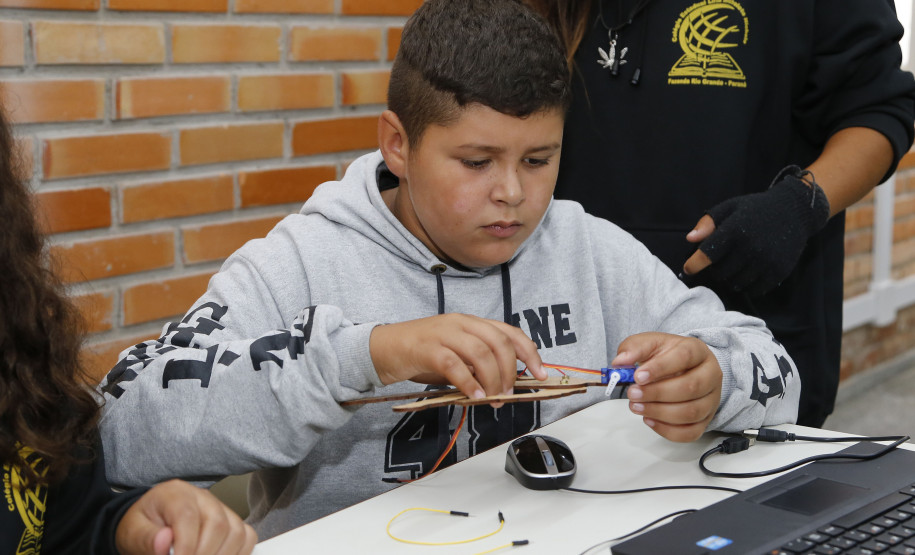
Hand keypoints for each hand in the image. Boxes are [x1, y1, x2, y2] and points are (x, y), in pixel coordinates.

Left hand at [115, 479, 256, 554]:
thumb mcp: (132, 532)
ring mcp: (221, 508)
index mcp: (175, 494)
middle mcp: (203, 498)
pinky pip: (247, 537)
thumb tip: (164, 541)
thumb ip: (146, 538)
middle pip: (217, 524)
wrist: (150, 523)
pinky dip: (238, 553)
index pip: (188, 517)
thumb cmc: (142, 526)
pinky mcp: (232, 521)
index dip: (186, 546)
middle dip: (205, 554)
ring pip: (236, 532)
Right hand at [370, 314, 545, 405]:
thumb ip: (477, 365)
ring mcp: (443, 333)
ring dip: (492, 379)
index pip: (509, 332)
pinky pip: (454, 364)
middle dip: (510, 371)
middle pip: (499, 342)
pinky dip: (469, 383)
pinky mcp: (427, 348)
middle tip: (508, 394)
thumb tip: (505, 386)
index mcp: (471, 322)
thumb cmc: (420, 354)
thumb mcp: (455, 355)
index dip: (529, 353)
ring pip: (481, 352)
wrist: (382, 349)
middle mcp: (461, 323)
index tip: (540, 374)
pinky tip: (474, 397)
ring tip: (492, 399)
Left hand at [612, 332, 721, 441]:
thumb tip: (620, 362)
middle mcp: (711, 374)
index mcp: (698, 350)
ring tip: (636, 406)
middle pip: (691, 387)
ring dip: (660, 412)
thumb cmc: (666, 356)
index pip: (684, 357)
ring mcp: (711, 399)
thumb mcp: (649, 344)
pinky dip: (667, 430)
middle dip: (657, 393)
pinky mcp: (706, 420)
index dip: (660, 368)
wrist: (684, 368)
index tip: (637, 376)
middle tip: (633, 394)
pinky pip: (690, 432)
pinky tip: (649, 419)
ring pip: (691, 412)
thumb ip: (634, 349)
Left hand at [682, 166, 829, 295]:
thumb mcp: (729, 208)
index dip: (694, 264)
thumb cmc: (756, 209)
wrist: (794, 211)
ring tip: (732, 269)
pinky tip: (746, 275)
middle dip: (715, 271)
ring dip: (730, 280)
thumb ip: (708, 223)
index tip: (688, 269)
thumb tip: (690, 239)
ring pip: (737, 283)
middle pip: (721, 273)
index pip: (708, 254)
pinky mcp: (778, 271)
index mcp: (735, 230)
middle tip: (718, 264)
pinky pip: (755, 290)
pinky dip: (747, 286)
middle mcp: (750, 247)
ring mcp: (766, 261)